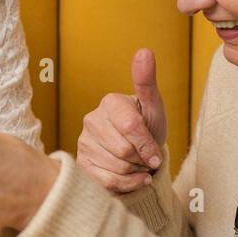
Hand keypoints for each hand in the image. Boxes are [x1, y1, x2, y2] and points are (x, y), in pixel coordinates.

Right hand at [76, 48, 167, 193]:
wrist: (140, 155)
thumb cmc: (149, 129)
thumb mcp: (154, 108)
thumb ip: (147, 82)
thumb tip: (144, 51)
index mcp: (109, 102)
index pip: (131, 127)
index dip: (148, 144)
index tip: (156, 153)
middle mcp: (91, 120)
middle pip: (124, 150)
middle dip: (142, 159)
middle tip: (145, 156)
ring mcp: (83, 143)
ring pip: (117, 168)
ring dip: (136, 172)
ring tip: (136, 164)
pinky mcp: (81, 164)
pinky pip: (106, 182)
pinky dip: (127, 185)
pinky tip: (132, 178)